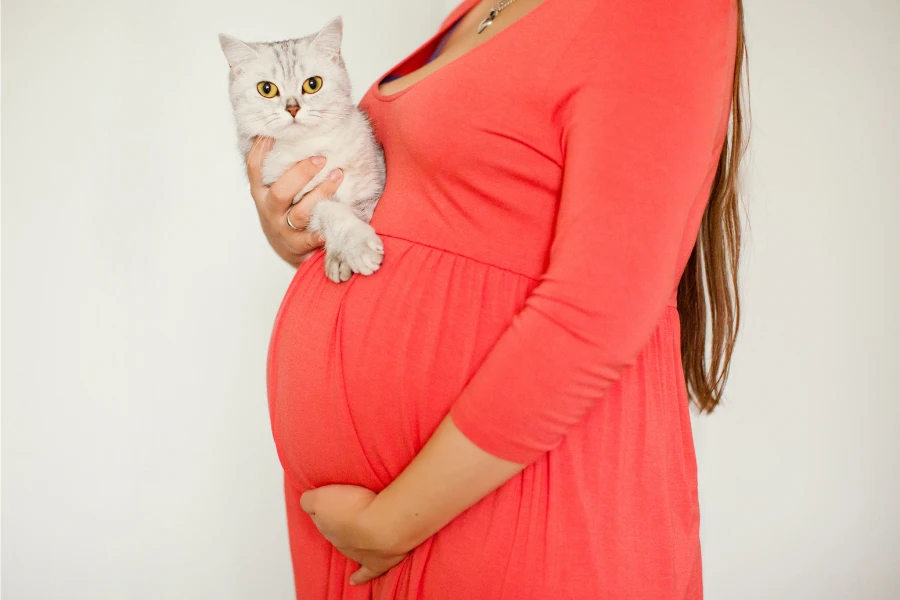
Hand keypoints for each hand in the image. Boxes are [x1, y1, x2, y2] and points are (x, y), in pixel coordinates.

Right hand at [245, 136, 343, 267]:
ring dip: (321, 193)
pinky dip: (317, 235)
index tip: (273, 134)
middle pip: (281, 191)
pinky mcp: (296, 244)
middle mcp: (270, 209)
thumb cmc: (284, 213)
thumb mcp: (277, 191)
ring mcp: (283, 228)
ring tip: (338, 176)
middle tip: (321, 158)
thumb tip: (301, 136)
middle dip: (301, 173)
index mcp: (261, 192)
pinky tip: (326, 229)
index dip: (261, 150)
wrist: (287, 249)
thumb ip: (284, 169)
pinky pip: (308, 239)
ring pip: (301, 211)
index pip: (255, 168)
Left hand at [300, 485, 408, 585]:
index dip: (324, 505)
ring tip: (355, 531)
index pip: (318, 515)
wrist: (383, 526)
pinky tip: (354, 580)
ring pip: (349, 547)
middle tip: (345, 509)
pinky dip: (359, 577)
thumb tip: (307, 502)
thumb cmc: (355, 508)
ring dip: (350, 540)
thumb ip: (308, 500)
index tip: (327, 499)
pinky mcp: (376, 563)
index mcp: (326, 526)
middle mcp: (338, 541)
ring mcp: (356, 554)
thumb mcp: (320, 497)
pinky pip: (365, 573)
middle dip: (338, 521)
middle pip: (334, 530)